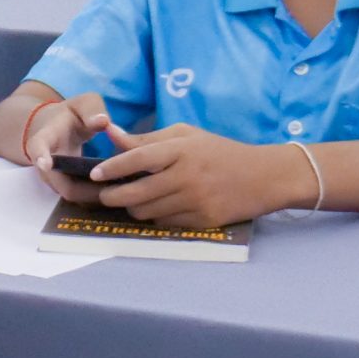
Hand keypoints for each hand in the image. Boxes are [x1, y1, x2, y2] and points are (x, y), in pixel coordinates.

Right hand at [16, 93, 115, 203]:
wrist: (56, 131)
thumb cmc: (71, 116)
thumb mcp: (82, 104)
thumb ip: (92, 109)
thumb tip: (103, 122)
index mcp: (46, 137)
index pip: (37, 146)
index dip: (40, 156)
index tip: (45, 164)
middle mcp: (45, 163)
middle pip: (59, 183)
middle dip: (86, 188)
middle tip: (118, 184)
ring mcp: (54, 179)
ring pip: (72, 195)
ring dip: (96, 195)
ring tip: (124, 187)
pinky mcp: (66, 188)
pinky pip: (80, 198)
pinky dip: (99, 196)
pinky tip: (120, 190)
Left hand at [90, 126, 308, 228]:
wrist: (264, 177)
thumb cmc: (219, 151)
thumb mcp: (186, 135)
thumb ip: (148, 138)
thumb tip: (112, 135)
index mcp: (182, 150)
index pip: (139, 159)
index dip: (113, 167)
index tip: (94, 174)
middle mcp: (187, 177)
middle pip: (136, 193)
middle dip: (113, 196)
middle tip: (105, 194)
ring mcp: (196, 201)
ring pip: (147, 212)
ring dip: (133, 208)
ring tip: (130, 199)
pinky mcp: (203, 221)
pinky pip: (165, 223)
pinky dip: (155, 216)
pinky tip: (156, 207)